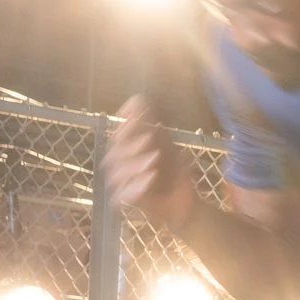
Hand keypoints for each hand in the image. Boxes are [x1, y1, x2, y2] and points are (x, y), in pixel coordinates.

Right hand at [105, 95, 197, 231]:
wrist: (183, 200)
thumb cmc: (173, 170)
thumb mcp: (166, 144)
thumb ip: (149, 122)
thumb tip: (136, 98)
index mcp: (128, 148)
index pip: (119, 135)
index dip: (128, 128)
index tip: (143, 123)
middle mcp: (121, 164)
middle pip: (115, 153)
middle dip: (133, 146)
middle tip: (151, 142)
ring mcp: (121, 183)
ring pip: (117, 173)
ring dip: (136, 165)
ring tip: (155, 163)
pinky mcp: (124, 200)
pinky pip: (121, 195)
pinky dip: (136, 187)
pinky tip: (151, 179)